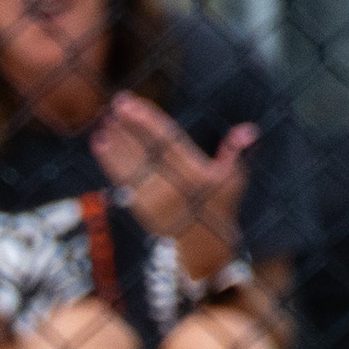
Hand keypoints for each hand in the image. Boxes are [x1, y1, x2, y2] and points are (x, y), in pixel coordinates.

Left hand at [91, 96, 252, 254]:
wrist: (202, 244)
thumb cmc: (220, 204)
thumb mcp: (234, 179)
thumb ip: (236, 152)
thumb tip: (249, 129)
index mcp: (193, 174)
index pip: (167, 142)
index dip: (147, 122)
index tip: (131, 105)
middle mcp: (170, 186)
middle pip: (144, 150)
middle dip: (127, 127)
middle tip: (114, 104)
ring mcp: (152, 198)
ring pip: (129, 163)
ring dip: (114, 140)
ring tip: (103, 119)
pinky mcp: (139, 207)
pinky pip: (121, 179)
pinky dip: (109, 161)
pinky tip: (99, 142)